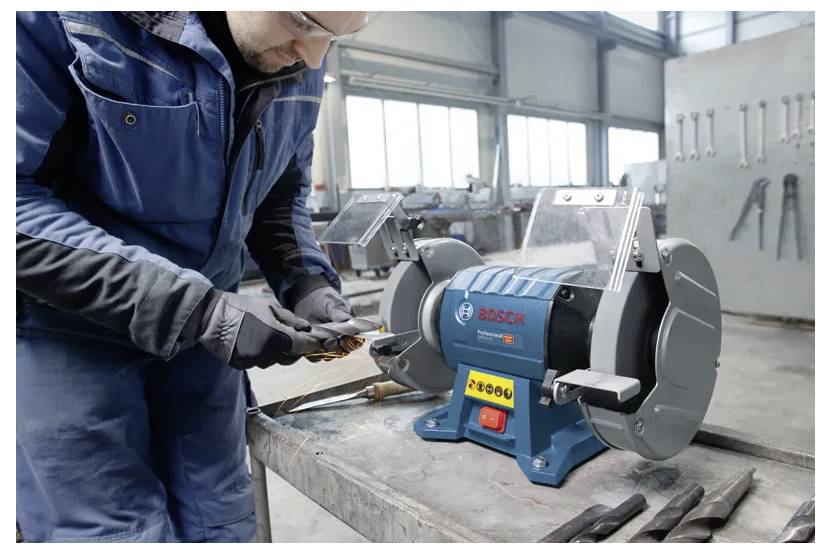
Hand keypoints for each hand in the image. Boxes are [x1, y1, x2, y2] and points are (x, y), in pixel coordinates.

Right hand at [193, 291, 323, 368]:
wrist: (211, 316)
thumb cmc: (242, 307)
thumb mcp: (269, 307)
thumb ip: (290, 320)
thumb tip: (307, 329)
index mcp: (275, 336)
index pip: (302, 346)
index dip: (311, 345)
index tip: (318, 343)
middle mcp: (266, 353)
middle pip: (290, 357)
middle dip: (294, 349)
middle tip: (293, 337)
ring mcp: (252, 361)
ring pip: (274, 361)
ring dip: (277, 352)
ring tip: (268, 335)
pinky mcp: (241, 365)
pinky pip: (258, 362)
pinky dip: (261, 355)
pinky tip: (254, 341)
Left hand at [294, 287, 361, 356]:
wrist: (308, 297)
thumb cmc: (325, 299)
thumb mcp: (333, 304)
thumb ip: (340, 314)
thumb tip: (348, 320)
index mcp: (350, 330)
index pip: (355, 342)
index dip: (350, 343)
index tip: (342, 339)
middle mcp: (340, 339)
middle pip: (342, 352)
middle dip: (335, 348)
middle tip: (328, 341)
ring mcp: (327, 343)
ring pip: (329, 355)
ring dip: (324, 353)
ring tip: (318, 344)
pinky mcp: (314, 345)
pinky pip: (314, 355)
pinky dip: (312, 354)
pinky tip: (308, 347)